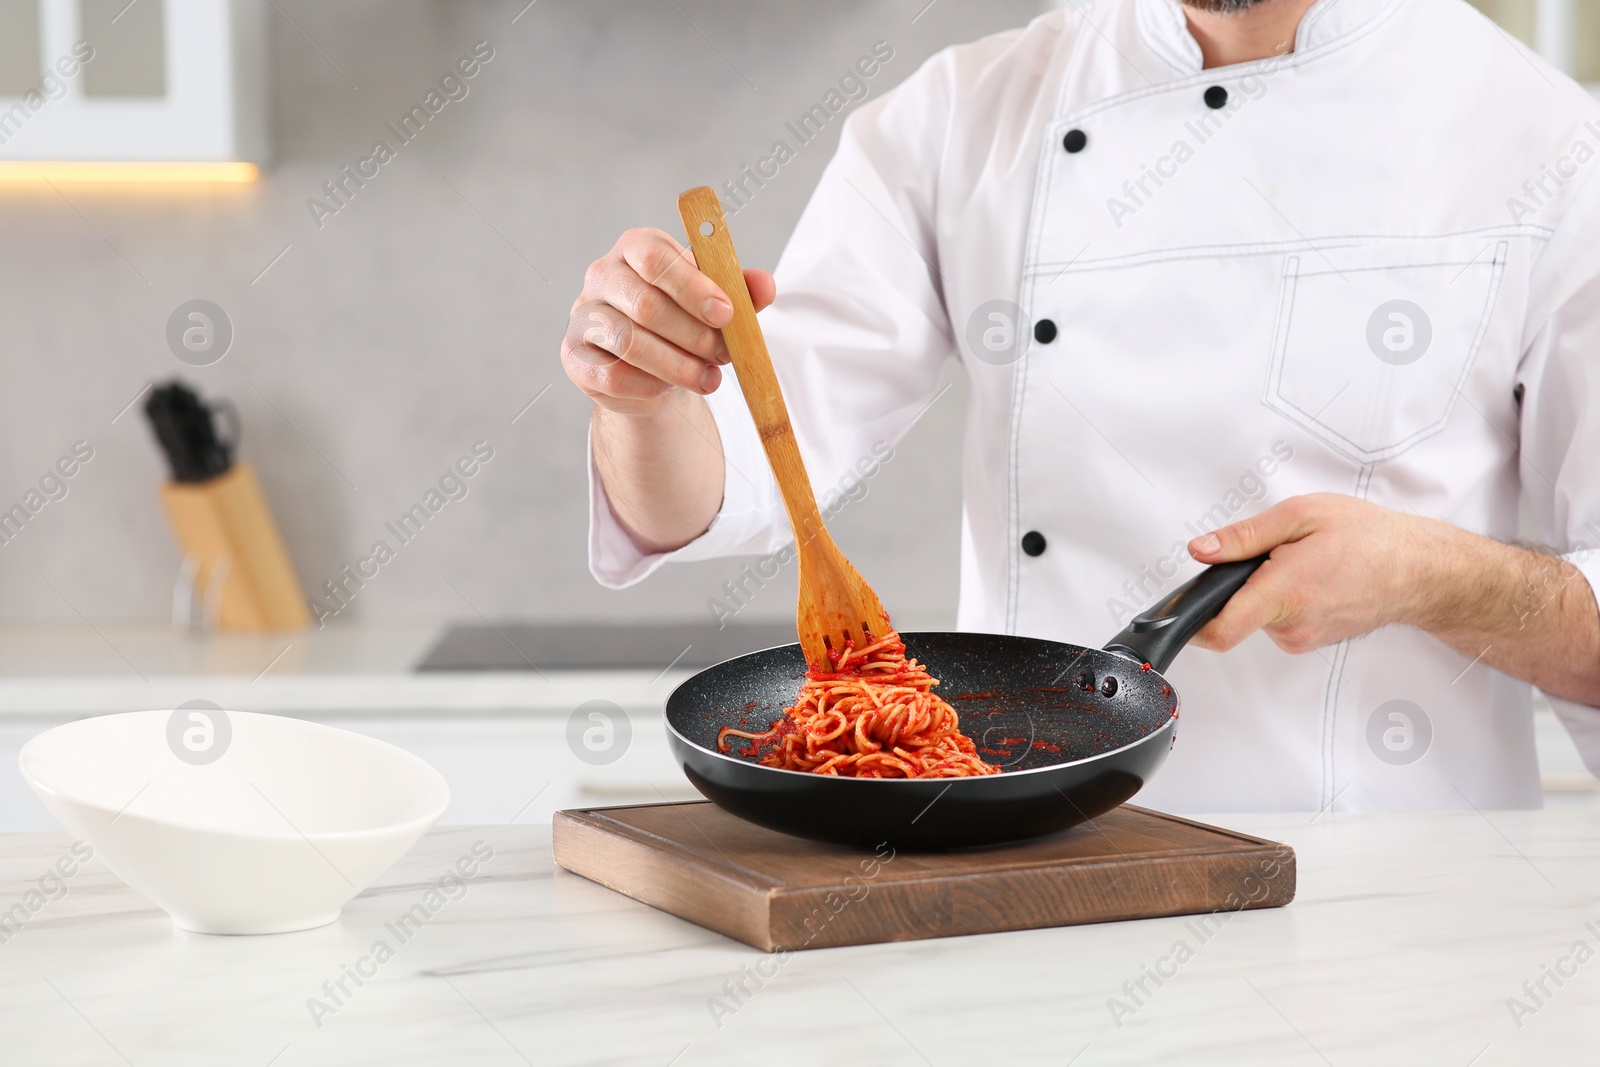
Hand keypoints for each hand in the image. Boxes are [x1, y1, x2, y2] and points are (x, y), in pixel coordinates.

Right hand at [562, 227, 774, 415]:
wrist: (651, 366)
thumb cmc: (685, 320)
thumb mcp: (716, 301)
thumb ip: (741, 291)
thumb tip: (765, 285)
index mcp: (636, 246)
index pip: (655, 258)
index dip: (693, 287)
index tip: (727, 314)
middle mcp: (602, 274)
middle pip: (645, 303)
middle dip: (693, 335)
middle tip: (724, 355)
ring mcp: (582, 315)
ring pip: (629, 342)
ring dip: (677, 366)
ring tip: (707, 378)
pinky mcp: (574, 356)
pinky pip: (612, 375)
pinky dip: (649, 386)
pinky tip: (669, 389)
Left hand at [1186, 493, 1433, 653]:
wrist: (1421, 570)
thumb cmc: (1370, 538)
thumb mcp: (1301, 516)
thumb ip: (1244, 536)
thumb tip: (1201, 550)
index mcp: (1284, 592)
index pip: (1220, 630)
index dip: (1189, 623)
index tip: (1173, 615)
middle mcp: (1291, 625)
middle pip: (1233, 613)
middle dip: (1239, 584)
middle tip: (1273, 555)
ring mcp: (1302, 638)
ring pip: (1257, 615)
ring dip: (1265, 590)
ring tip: (1302, 563)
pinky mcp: (1310, 640)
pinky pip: (1278, 620)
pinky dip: (1284, 599)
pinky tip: (1312, 579)